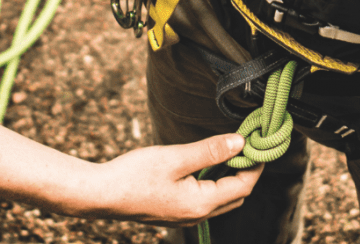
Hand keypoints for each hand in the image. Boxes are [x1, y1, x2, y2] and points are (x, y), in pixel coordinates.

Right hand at [79, 133, 260, 226]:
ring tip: (228, 153)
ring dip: (229, 179)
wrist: (100, 194)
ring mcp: (184, 217)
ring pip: (220, 200)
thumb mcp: (175, 157)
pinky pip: (204, 201)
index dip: (255, 165)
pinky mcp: (174, 213)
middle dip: (245, 172)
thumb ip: (210, 151)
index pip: (243, 186)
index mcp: (201, 203)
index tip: (259, 144)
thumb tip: (240, 142)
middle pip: (235, 196)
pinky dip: (212, 184)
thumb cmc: (134, 175)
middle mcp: (196, 215)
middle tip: (246, 147)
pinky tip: (204, 166)